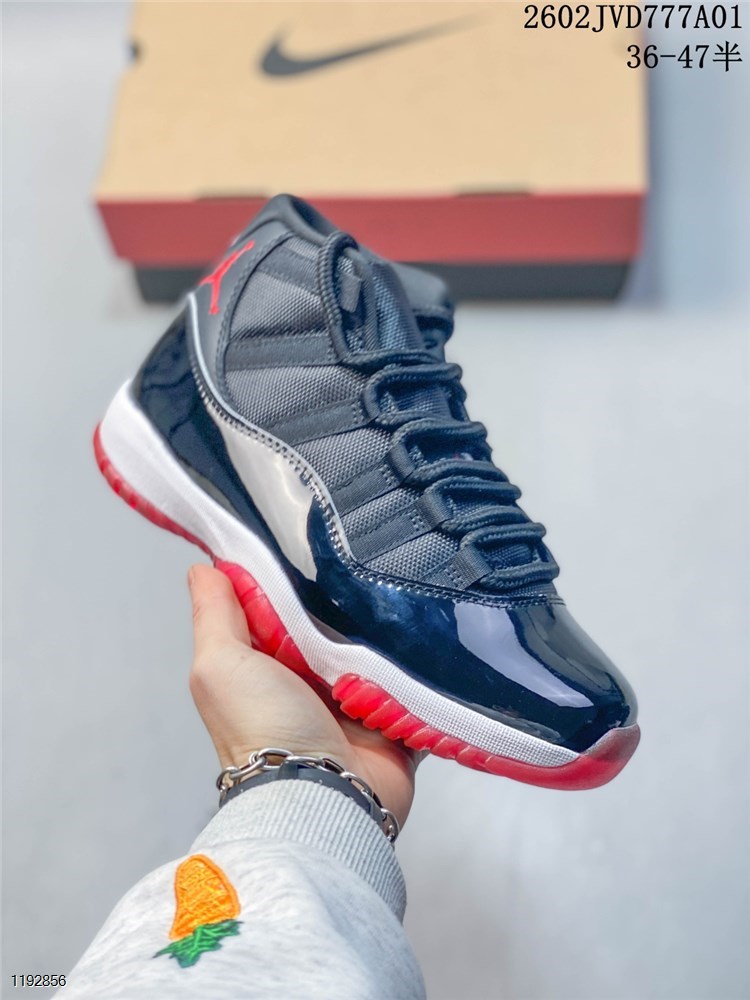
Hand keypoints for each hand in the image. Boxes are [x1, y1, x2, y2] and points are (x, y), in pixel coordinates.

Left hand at [187, 563, 418, 827]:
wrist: (323, 799)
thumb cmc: (261, 732)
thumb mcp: (220, 665)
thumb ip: (214, 615)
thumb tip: (202, 567)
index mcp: (265, 665)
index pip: (279, 606)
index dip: (291, 574)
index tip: (310, 539)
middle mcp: (307, 681)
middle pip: (333, 622)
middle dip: (348, 598)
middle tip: (369, 560)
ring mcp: (352, 701)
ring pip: (377, 648)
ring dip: (387, 630)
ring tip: (405, 591)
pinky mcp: (393, 719)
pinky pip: (414, 681)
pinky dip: (421, 664)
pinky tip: (432, 632)